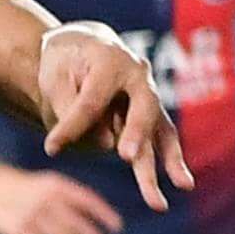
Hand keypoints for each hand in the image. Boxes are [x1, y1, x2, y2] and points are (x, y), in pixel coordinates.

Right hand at [0, 167, 125, 233]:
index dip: (105, 214)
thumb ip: (73, 197)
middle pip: (76, 224)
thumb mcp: (52, 183)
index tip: (117, 229)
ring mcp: (31, 216)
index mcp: (58, 186)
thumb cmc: (30, 188)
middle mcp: (46, 200)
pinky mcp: (17, 230)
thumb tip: (100, 219)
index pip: (88, 201)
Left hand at [38, 21, 182, 209]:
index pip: (91, 101)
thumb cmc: (64, 62)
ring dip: (166, 161)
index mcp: (110, 60)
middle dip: (135, 133)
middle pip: (142, 109)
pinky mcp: (152, 114)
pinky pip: (164, 138)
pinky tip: (183, 184)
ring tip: (178, 187)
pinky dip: (172, 161)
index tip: (51, 148)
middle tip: (126, 156)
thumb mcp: (54, 76)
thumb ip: (71, 106)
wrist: (84, 47)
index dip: (71, 126)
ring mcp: (149, 96)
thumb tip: (105, 143)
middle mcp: (138, 77)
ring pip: (159, 130)